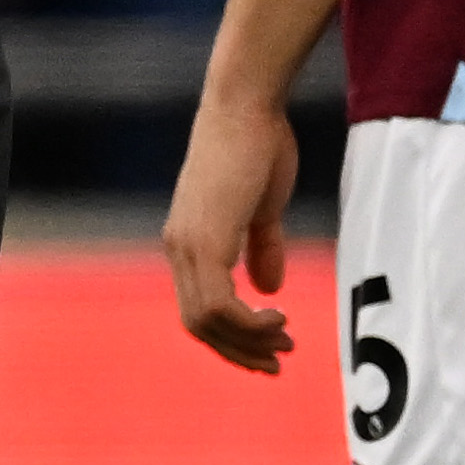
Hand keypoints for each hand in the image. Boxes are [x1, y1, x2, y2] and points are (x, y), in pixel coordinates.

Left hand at [165, 99, 303, 372]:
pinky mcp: (204, 239)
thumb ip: (261, 247)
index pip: (198, 309)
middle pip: (198, 325)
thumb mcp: (262, 206)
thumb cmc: (258, 144)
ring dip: (248, 340)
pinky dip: (247, 322)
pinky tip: (277, 317)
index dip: (231, 337)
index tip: (269, 348)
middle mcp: (179, 247)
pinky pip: (219, 303)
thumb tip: (268, 288)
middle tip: (278, 360)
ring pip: (206, 321)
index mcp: (188, 240)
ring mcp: (188, 244)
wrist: (247, 104)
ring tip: (285, 340)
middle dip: (240, 350)